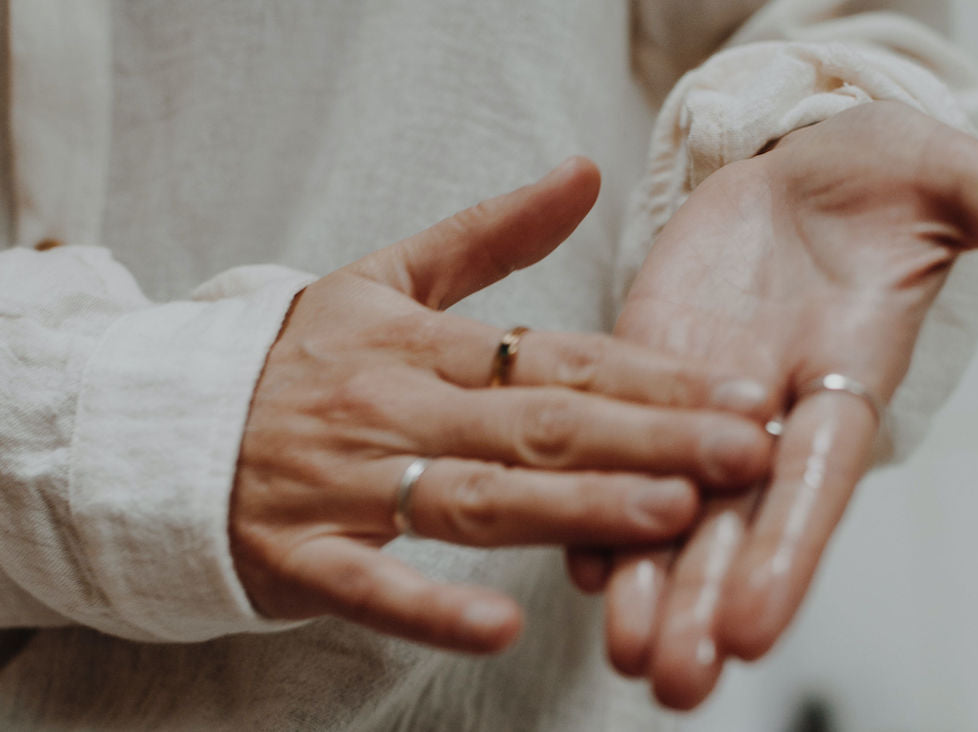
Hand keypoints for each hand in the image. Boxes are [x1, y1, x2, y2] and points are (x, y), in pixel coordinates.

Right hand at [230, 158, 772, 654]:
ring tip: (668, 517)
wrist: (165, 419)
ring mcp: (344, 483)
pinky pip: (368, 585)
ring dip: (572, 507)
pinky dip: (429, 607)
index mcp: (422, 344)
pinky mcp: (298, 554)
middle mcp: (395, 408)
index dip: (653, 376)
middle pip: (538, 424)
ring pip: (474, 497)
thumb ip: (490, 233)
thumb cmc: (296, 356)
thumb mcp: (385, 277)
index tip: (739, 393)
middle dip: (649, 439)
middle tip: (743, 453)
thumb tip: (582, 174)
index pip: (557, 358)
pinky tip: (499, 629)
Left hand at [589, 101, 977, 707]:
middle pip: (737, 519)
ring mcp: (700, 398)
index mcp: (843, 383)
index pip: (814, 481)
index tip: (754, 631)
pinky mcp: (643, 364)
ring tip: (626, 651)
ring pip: (670, 499)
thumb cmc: (883, 180)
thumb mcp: (951, 185)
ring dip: (643, 575)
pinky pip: (615, 439)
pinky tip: (573, 556)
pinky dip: (593, 494)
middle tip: (674, 681)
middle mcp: (769, 412)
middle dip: (705, 597)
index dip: (787, 550)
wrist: (799, 168)